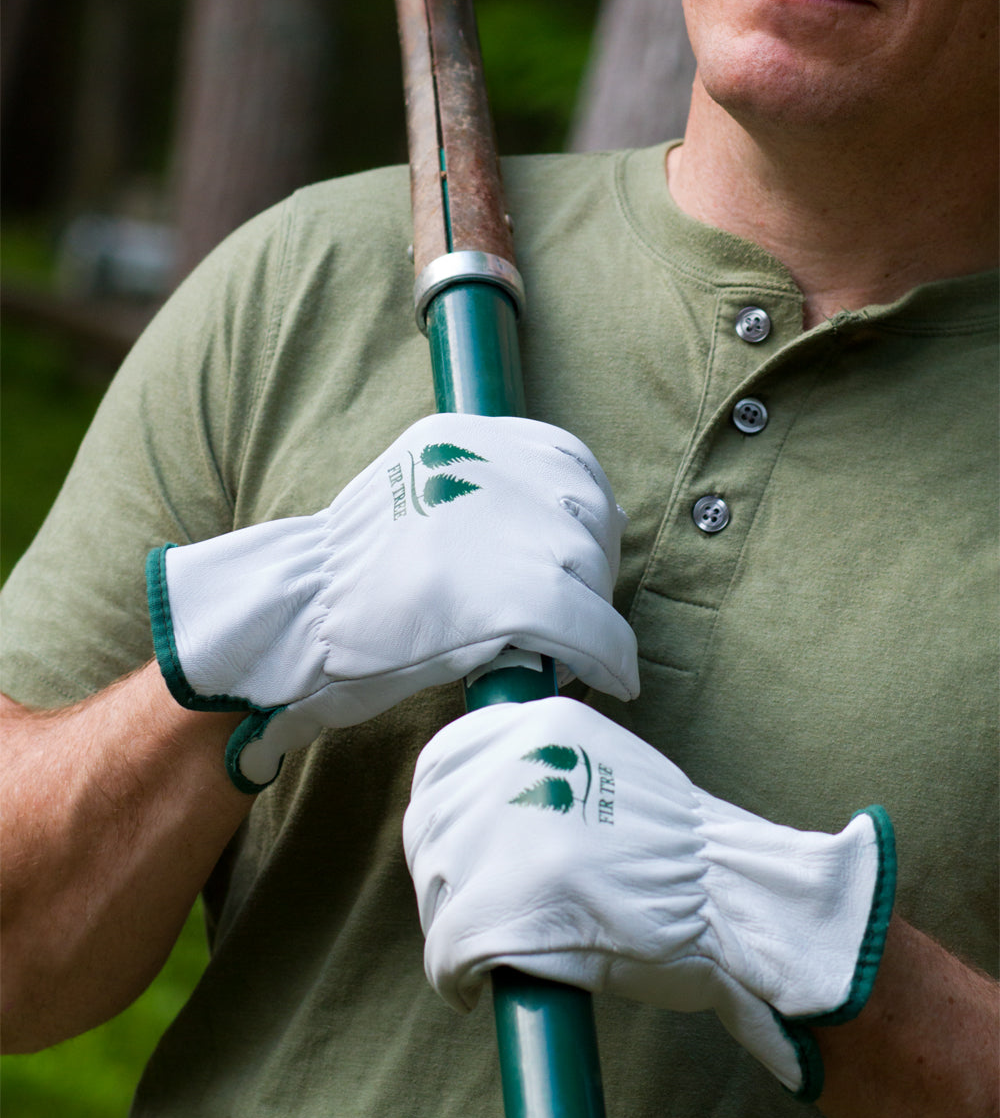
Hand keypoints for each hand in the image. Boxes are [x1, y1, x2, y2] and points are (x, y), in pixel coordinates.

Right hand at [146, 415, 637, 790]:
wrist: (293, 625)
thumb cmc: (351, 581)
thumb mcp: (412, 498)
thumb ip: (477, 496)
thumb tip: (563, 525)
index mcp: (458, 439)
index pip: (566, 460)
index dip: (585, 515)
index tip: (582, 555)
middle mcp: (487, 468)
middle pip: (586, 513)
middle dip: (594, 566)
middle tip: (579, 611)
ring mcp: (502, 528)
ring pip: (589, 570)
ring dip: (596, 613)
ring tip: (575, 648)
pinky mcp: (512, 595)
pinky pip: (588, 625)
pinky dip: (610, 655)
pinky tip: (614, 678)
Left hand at [403, 696, 895, 1099]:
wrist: (734, 897)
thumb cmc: (671, 843)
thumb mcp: (597, 761)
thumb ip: (535, 764)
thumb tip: (470, 801)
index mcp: (538, 724)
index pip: (440, 764)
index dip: (438, 815)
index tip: (450, 849)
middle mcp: (516, 768)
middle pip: (428, 826)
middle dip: (440, 874)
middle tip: (465, 908)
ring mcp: (510, 835)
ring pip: (436, 887)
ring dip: (446, 922)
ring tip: (475, 945)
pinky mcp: (511, 905)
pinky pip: (448, 947)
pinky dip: (451, 976)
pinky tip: (469, 987)